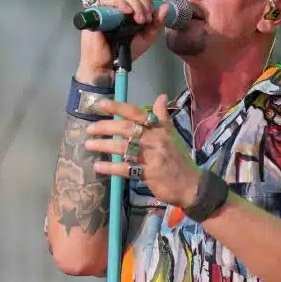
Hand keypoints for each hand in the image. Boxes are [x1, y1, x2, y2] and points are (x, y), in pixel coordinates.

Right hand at [77, 0, 170, 79]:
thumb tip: (165, 8)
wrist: (108, 65)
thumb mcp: (146, 38)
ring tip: (138, 19)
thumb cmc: (123, 52)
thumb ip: (156, 24)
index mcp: (128, 8)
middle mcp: (117, 5)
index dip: (146, 0)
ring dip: (133, 3)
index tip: (150, 16)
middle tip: (145, 19)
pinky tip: (126, 11)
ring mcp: (106, 7)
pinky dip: (119, 3)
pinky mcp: (96, 10)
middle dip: (142, 2)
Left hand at [85, 94, 200, 208]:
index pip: (137, 113)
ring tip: (89, 145)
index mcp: (160, 128)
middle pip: (126, 128)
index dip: (118, 107)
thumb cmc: (179, 159)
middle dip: (105, 127)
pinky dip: (110, 167)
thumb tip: (161, 96)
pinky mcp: (148, 174)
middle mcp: (155, 139)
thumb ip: (162, 117)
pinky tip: (98, 166)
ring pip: (123, 148)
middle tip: (90, 129)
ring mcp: (152, 156)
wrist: (191, 184)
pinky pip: (125, 169)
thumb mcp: (172, 135)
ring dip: (104, 146)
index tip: (101, 104)